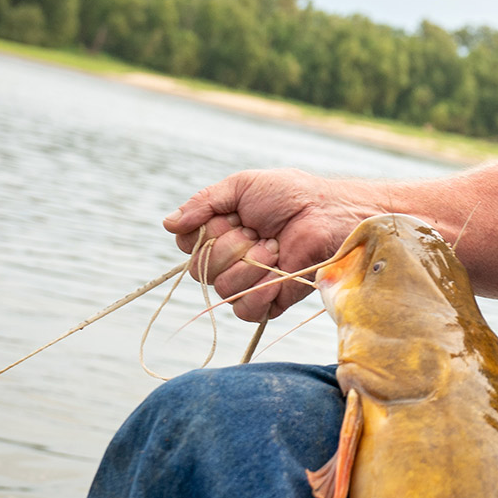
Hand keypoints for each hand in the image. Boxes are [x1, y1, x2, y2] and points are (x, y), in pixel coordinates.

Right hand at [163, 169, 370, 320]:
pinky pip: (245, 310)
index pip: (187, 244)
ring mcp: (248, 282)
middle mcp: (228, 260)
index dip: (206, 230)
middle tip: (258, 229)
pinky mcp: (269, 302)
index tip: (234, 215)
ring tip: (275, 245)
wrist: (328, 213)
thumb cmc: (291, 195)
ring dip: (250, 264)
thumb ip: (204, 202)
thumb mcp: (242, 186)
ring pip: (222, 289)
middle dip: (230, 245)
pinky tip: (277, 268)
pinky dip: (259, 290)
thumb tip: (168, 224)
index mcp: (219, 233)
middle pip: (199, 269)